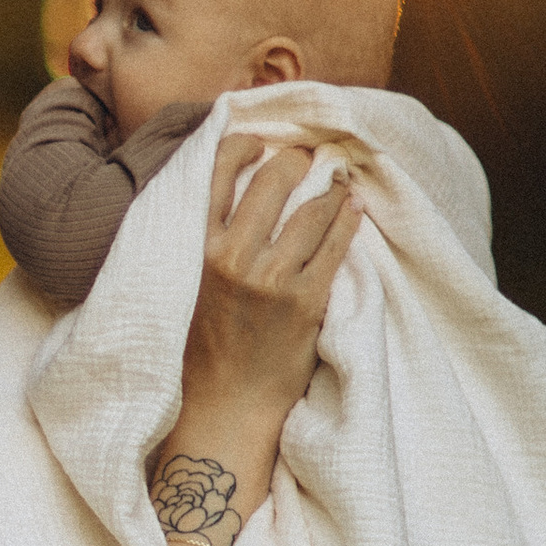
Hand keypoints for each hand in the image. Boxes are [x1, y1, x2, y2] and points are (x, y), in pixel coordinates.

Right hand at [177, 139, 357, 437]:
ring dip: (330, 189)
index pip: (217, 172)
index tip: (261, 141)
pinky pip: (334, 248)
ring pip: (310, 211)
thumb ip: (209, 240)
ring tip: (339, 181)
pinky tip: (353, 208)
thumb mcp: (192, 283)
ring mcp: (271, 280)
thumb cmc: (206, 345)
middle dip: (297, 160)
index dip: (244, 144)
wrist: (225, 404)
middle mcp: (233, 258)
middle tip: (312, 157)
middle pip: (272, 182)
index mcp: (200, 248)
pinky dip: (347, 221)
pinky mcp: (304, 303)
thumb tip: (234, 195)